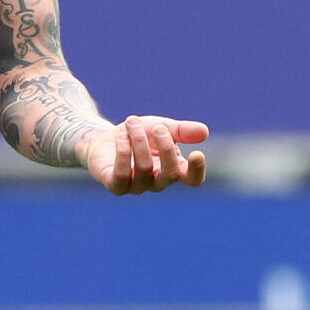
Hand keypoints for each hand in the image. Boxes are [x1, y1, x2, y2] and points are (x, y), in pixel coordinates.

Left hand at [84, 115, 208, 194]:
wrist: (105, 138)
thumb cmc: (139, 135)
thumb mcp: (162, 127)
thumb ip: (182, 130)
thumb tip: (204, 132)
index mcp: (173, 169)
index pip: (192, 180)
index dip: (197, 171)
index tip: (198, 153)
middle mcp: (157, 182)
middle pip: (170, 173)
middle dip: (166, 147)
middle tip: (158, 127)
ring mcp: (136, 187)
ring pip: (144, 168)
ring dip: (139, 142)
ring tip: (133, 123)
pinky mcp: (115, 186)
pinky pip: (121, 175)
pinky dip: (123, 152)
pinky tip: (121, 136)